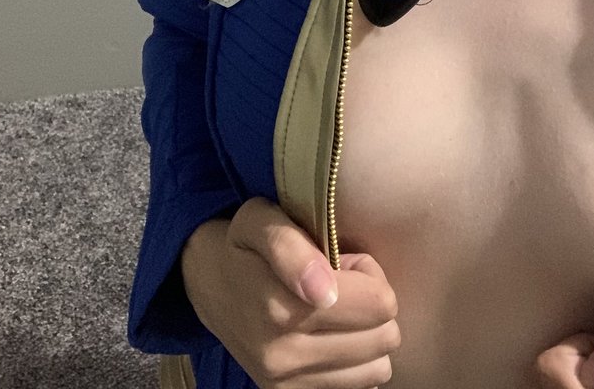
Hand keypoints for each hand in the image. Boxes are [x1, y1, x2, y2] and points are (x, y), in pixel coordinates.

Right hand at [180, 196, 400, 388]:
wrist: (209, 284)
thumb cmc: (243, 245)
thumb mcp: (260, 220)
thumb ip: (291, 246)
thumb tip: (324, 291)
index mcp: (279, 308)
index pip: (379, 303)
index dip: (368, 274)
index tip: (343, 263)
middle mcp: (283, 355)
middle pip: (384, 336)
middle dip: (370, 303)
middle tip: (340, 284)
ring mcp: (287, 382)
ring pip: (378, 366)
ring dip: (365, 335)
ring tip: (334, 310)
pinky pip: (360, 385)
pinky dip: (355, 361)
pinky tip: (331, 337)